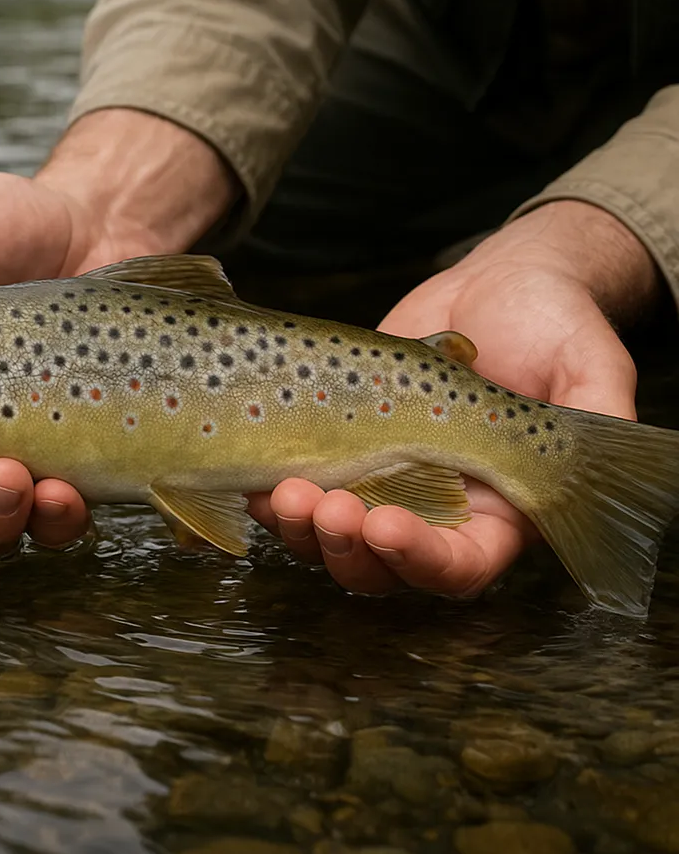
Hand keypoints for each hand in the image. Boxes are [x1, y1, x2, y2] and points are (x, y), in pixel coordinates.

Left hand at [245, 200, 660, 598]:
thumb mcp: (589, 365)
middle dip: (345, 548)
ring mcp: (381, 481)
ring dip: (301, 530)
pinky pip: (301, 489)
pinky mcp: (338, 447)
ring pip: (332, 538)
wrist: (495, 286)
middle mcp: (435, 509)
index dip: (420, 559)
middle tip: (321, 505)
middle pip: (383, 566)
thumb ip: (597, 414)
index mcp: (499, 512)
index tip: (386, 525)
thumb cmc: (553, 322)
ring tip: (281, 492)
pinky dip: (274, 496)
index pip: (460, 565)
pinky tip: (257, 479)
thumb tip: (594, 453)